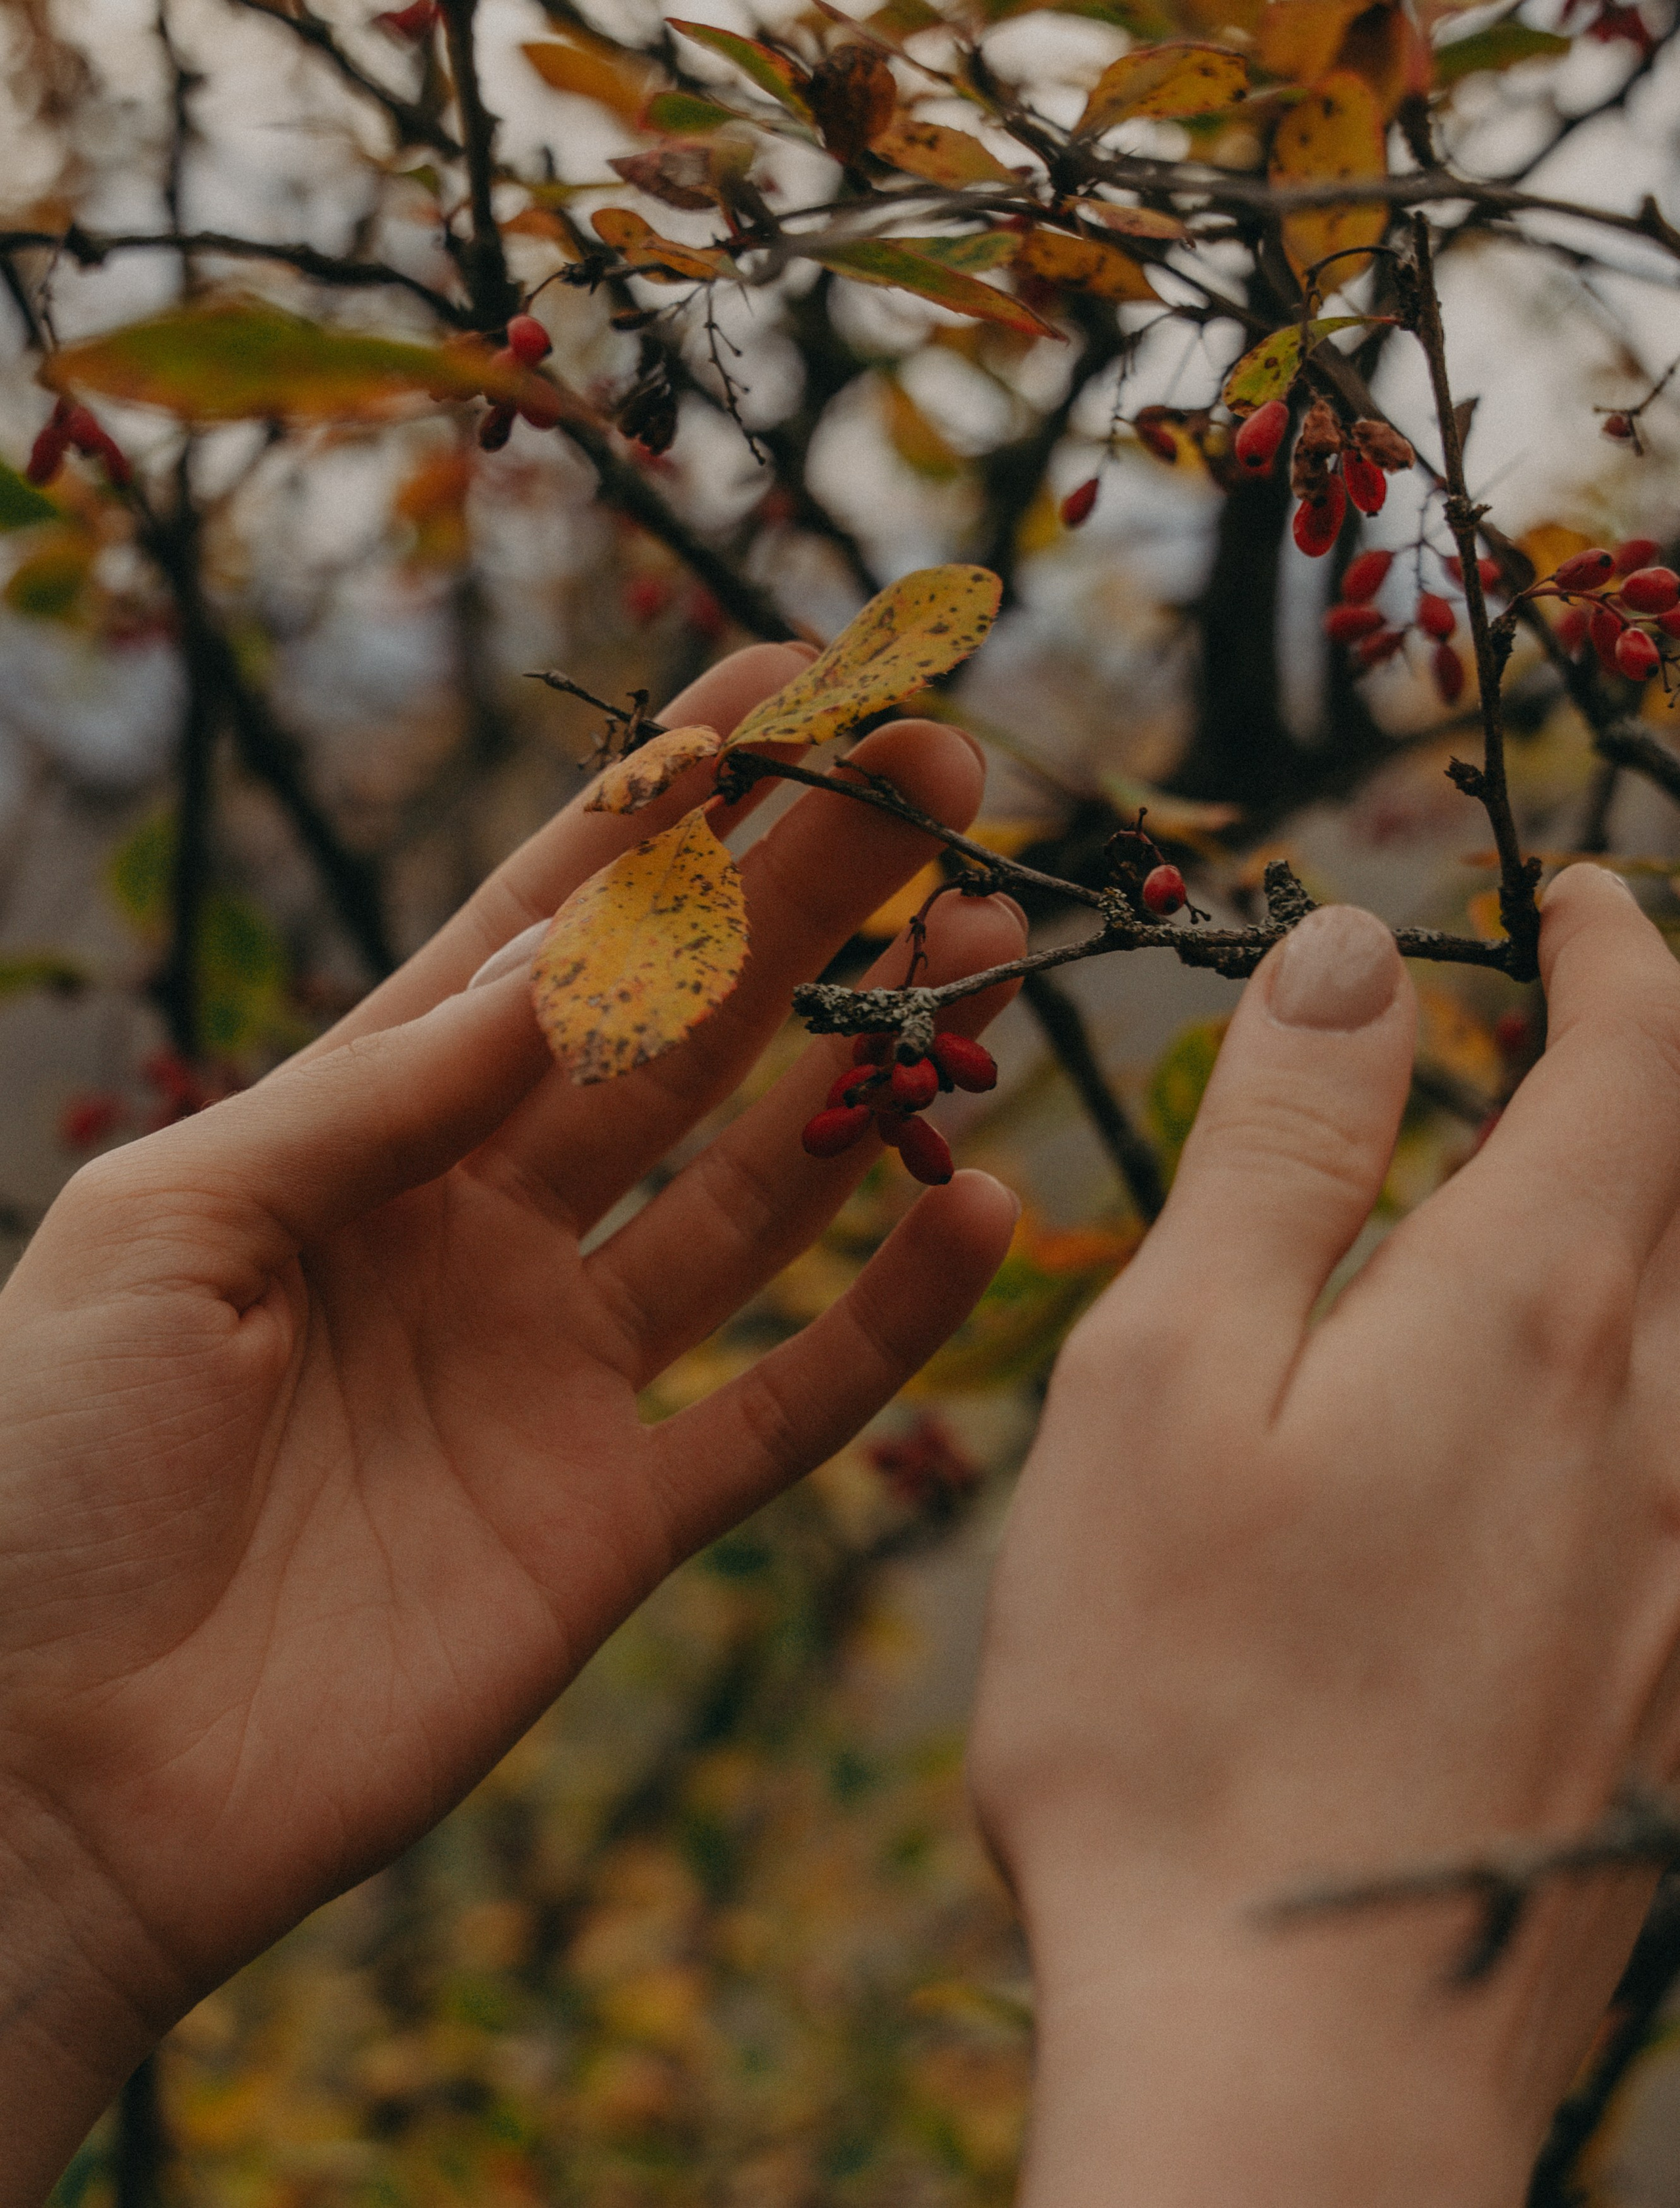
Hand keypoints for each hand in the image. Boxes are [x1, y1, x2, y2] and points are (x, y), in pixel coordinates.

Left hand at [0, 644, 1023, 2204]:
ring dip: (868, 1074)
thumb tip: (548, 970)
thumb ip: (374, 1093)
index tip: (786, 688)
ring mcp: (560, 1372)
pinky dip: (886, 1317)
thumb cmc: (49, 1477)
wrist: (51, 1778)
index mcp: (359, 1132)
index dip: (664, 808)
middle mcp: (479, 1229)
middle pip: (684, 1029)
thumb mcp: (177, 1227)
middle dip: (810, 897)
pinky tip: (977, 1205)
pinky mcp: (617, 1518)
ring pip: (756, 1192)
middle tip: (942, 778)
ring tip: (982, 954)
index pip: (540, 931)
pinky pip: (786, 1404)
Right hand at [970, 869, 1679, 2206]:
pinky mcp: (1677, 1692)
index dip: (1619, 951)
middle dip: (1662, 1074)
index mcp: (1531, 1322)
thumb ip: (1277, 1149)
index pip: (1639, 1063)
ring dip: (1665, 1233)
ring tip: (1579, 1205)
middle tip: (1596, 1020)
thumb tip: (1352, 952)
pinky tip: (1583, 1428)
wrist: (1291, 2050)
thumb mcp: (1169, 1381)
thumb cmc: (1175, 1701)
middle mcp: (1665, 1430)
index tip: (1579, 897)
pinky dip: (1659, 1385)